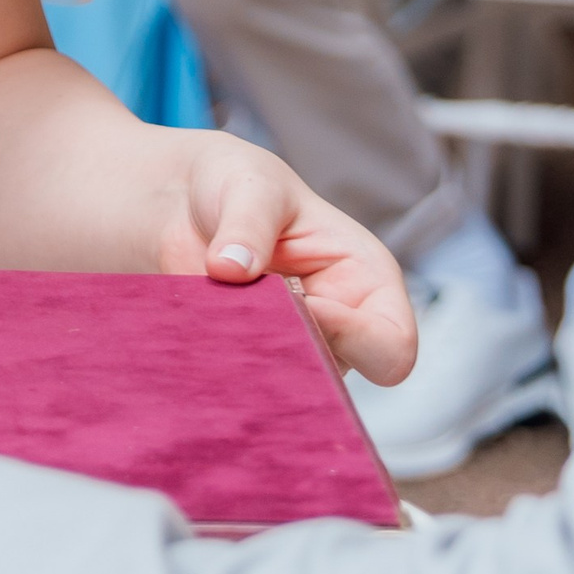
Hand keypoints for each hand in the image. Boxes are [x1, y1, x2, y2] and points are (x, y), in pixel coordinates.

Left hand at [155, 133, 416, 387]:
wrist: (182, 200)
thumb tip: (229, 269)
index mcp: (365, 283)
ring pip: (285, 388)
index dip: (354, 336)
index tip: (303, 304)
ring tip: (215, 309)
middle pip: (337, 381)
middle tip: (248, 310)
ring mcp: (293, 353)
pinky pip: (239, 385)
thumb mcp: (252, 187)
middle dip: (292, 354)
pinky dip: (216, 365)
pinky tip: (194, 331)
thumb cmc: (238, 185)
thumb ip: (247, 225)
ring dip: (248, 358)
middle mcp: (337, 330)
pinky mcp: (248, 363)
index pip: (391, 346)